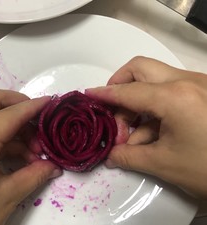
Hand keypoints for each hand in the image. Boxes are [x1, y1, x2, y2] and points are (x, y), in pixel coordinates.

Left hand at [0, 89, 61, 224]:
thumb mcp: (7, 196)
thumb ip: (35, 175)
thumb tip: (54, 165)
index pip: (9, 115)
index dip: (33, 107)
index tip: (49, 103)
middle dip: (18, 105)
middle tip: (37, 122)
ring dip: (9, 124)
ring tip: (30, 151)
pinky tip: (13, 154)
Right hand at [86, 56, 206, 198]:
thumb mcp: (163, 164)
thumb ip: (129, 157)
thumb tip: (110, 156)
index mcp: (174, 97)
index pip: (127, 91)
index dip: (104, 94)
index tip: (88, 95)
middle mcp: (187, 82)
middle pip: (140, 68)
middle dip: (120, 85)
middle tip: (112, 109)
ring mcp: (198, 85)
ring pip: (155, 80)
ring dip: (138, 103)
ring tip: (134, 135)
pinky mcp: (204, 93)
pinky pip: (170, 91)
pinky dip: (155, 108)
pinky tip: (153, 133)